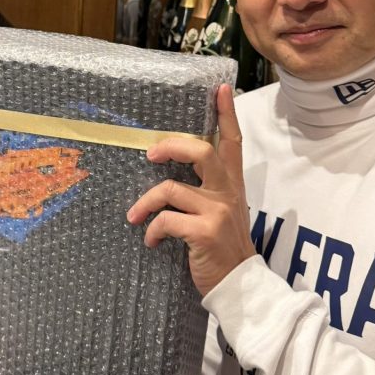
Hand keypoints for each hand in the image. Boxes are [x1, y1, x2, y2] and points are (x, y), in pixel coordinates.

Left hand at [126, 83, 254, 296]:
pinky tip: (151, 241)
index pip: (232, 141)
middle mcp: (227, 192)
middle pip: (201, 151)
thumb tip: (171, 174)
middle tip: (151, 155)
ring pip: (171, 188)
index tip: (219, 89)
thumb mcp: (223, 212)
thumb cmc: (223, 247)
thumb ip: (208, 191)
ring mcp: (217, 211)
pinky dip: (152, 230)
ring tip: (135, 216)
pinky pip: (166, 220)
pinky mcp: (204, 232)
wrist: (240, 285)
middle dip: (171, 146)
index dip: (226, 114)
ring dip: (146, 202)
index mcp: (232, 184)